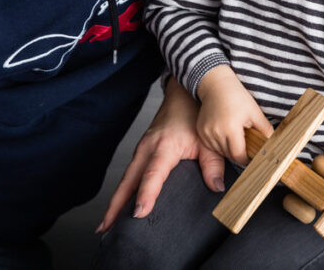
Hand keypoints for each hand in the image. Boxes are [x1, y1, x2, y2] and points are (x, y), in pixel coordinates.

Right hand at [96, 78, 224, 233]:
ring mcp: (141, 149)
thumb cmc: (195, 115)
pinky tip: (119, 205)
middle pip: (128, 181)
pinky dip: (122, 190)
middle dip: (116, 206)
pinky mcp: (141, 151)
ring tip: (107, 225)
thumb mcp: (208, 140)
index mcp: (164, 147)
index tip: (138, 213)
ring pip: (125, 179)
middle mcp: (147, 148)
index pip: (152, 175)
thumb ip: (213, 165)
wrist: (184, 94)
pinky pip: (129, 174)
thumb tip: (217, 188)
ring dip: (115, 200)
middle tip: (106, 228)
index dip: (146, 194)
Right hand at [196, 65, 272, 164]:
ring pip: (220, 151)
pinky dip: (219, 144)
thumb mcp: (255, 112)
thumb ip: (265, 130)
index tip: (252, 156)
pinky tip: (225, 134)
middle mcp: (216, 133)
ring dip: (229, 150)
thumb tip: (274, 144)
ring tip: (236, 137)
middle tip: (246, 145)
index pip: (239, 156)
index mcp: (231, 129)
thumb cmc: (237, 96)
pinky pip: (211, 145)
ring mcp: (206, 133)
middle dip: (239, 154)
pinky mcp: (201, 131)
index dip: (247, 159)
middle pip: (229, 155)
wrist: (216, 84)